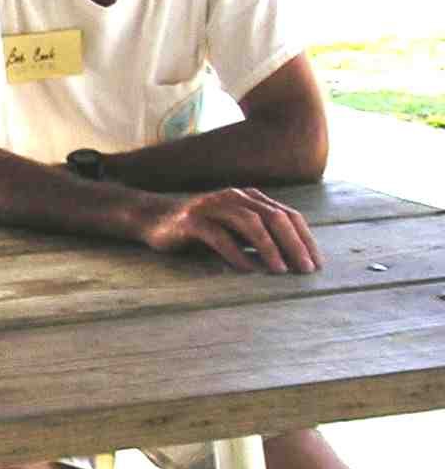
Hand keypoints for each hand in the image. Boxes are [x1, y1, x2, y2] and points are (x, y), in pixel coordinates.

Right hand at [140, 187, 322, 273]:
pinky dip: (236, 253)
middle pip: (274, 217)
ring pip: (250, 223)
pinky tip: (247, 270)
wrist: (152, 218)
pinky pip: (219, 235)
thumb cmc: (199, 229)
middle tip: (305, 270)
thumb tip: (292, 259)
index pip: (288, 215)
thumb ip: (258, 236)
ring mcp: (212, 207)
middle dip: (293, 244)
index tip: (316, 264)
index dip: (305, 239)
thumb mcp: (233, 229)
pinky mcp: (191, 221)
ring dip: (269, 248)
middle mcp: (234, 197)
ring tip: (280, 271)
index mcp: (249, 198)